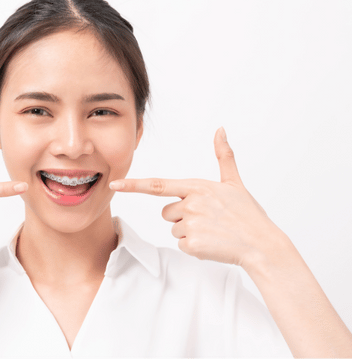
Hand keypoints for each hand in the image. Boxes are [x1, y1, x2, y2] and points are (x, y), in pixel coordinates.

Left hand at [110, 127, 286, 267]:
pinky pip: (182, 244)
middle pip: (167, 212)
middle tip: (208, 219)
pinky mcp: (192, 244)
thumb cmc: (248, 214)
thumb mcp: (234, 183)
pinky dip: (194, 246)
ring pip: (175, 229)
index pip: (157, 185)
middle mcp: (191, 204)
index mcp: (196, 187)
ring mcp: (191, 224)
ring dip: (189, 232)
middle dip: (182, 217)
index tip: (114, 184)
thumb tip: (220, 130)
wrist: (262, 244)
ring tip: (213, 231)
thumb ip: (223, 156)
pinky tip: (212, 243)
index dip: (133, 185)